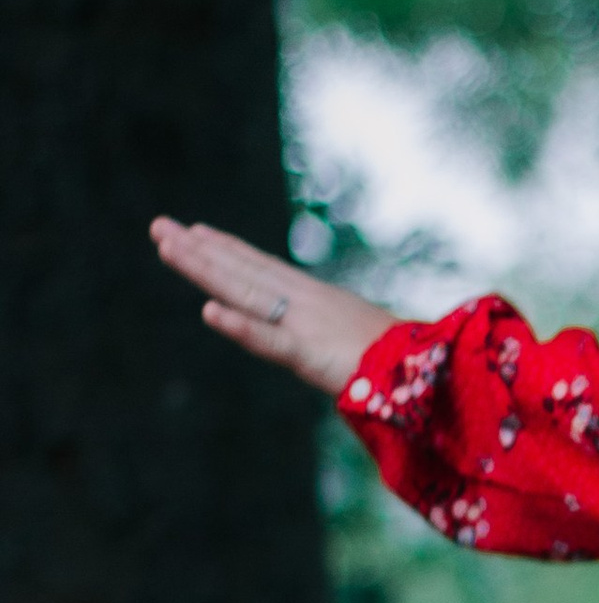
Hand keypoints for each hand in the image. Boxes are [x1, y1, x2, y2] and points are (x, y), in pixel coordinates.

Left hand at [150, 220, 396, 398]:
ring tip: (167, 246)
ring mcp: (306, 325)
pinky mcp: (311, 355)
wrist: (436, 377)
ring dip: (203, 269)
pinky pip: (270, 340)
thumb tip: (339, 348)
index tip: (194, 230)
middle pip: (242, 270)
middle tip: (158, 225)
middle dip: (197, 249)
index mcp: (318, 300)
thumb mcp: (365, 341)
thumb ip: (341, 338)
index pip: (262, 268)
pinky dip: (239, 326)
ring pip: (244, 292)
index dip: (226, 249)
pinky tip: (208, 311)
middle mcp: (306, 302)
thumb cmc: (411, 364)